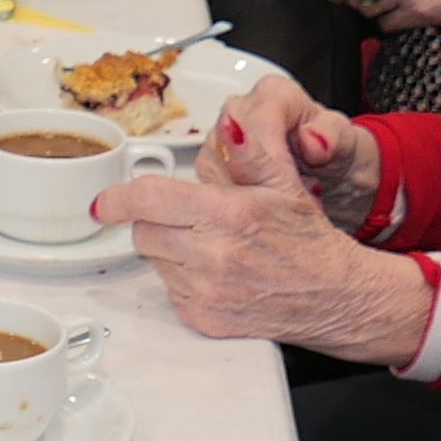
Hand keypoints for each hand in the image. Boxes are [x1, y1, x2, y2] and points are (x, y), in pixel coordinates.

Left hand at [104, 98, 422, 360]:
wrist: (335, 297)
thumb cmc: (309, 241)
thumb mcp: (285, 183)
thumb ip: (251, 149)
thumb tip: (231, 121)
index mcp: (228, 215)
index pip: (147, 199)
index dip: (118, 197)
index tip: (105, 202)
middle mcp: (213, 257)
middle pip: (144, 230)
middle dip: (158, 218)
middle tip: (194, 216)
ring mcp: (206, 293)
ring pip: (155, 260)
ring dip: (171, 248)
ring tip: (212, 244)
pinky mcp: (204, 320)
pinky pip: (170, 291)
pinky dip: (184, 279)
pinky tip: (216, 272)